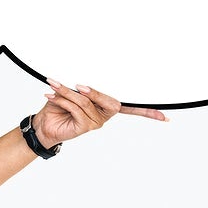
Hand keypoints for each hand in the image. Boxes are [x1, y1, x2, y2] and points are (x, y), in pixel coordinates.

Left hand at [31, 80, 167, 148]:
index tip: (165, 117)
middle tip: (79, 85)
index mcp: (106, 105)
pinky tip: (51, 95)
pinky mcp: (85, 127)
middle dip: (95, 91)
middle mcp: (105, 115)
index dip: (148, 112)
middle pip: (112, 101)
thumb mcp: (72, 92)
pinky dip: (64, 100)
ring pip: (88, 102)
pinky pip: (78, 109)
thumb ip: (84, 88)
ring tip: (53, 86)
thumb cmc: (58, 106)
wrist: (42, 124)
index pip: (132, 108)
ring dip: (68, 92)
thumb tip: (86, 80)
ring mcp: (97, 122)